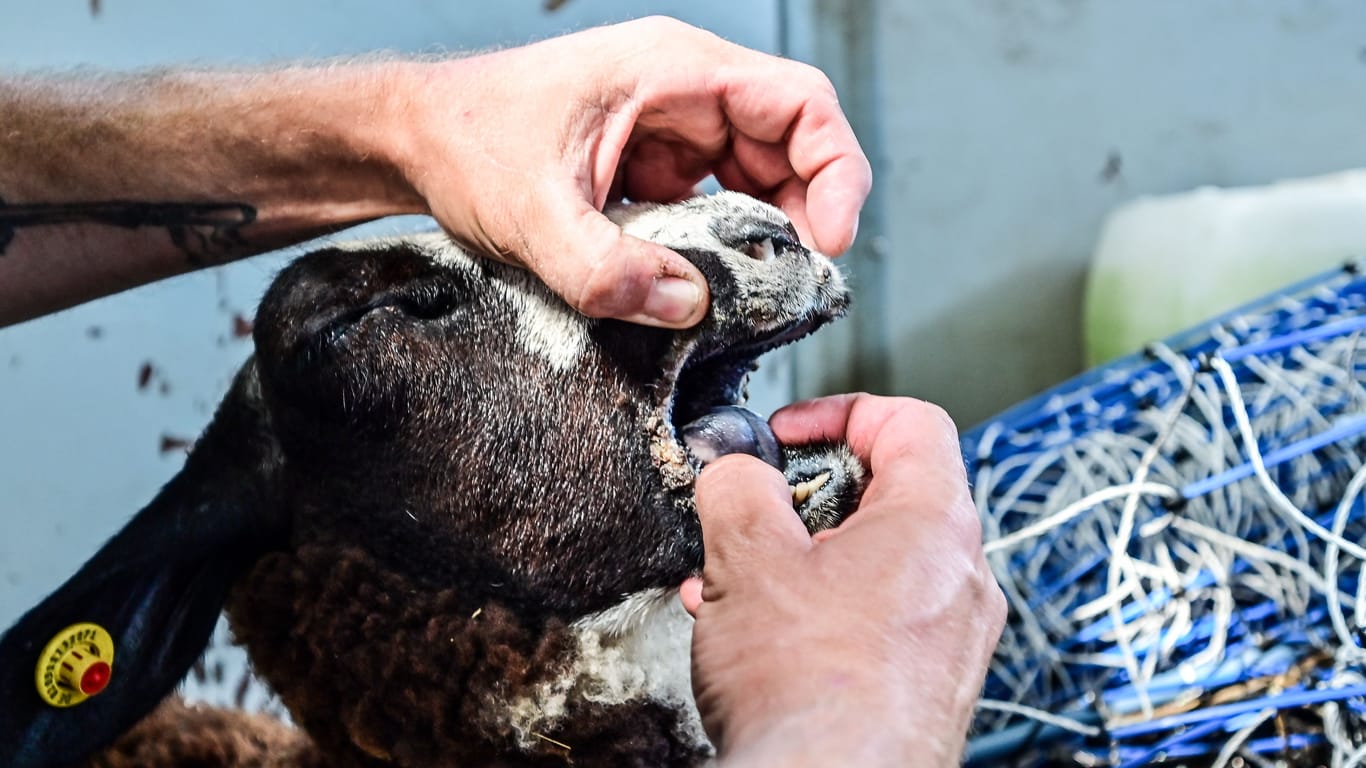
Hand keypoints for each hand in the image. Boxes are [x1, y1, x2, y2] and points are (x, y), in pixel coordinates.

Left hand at [392, 16, 870, 327]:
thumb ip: (604, 269)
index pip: (801, 103)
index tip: (831, 238)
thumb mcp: (530, 215)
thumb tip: (688, 306)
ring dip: (767, 233)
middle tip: (793, 283)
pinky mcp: (653, 162)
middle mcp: (683, 90)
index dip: (836, 169)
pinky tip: (706, 282)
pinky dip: (723, 242)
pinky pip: (715, 198)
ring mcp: (670, 125)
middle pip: (791, 144)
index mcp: (672, 70)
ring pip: (758, 175)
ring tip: (754, 290)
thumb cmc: (465, 143)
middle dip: (806, 214)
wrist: (412, 139)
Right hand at [681, 395, 1005, 766]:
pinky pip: (877, 621)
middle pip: (890, 495)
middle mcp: (961, 579)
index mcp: (935, 524)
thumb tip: (737, 469)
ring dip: (804, 560)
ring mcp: (952, 639)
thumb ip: (739, 489)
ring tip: (739, 582)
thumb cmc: (808, 691)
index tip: (787, 432)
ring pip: (875, 565)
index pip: (910, 422)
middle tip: (757, 513)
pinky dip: (821, 610)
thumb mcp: (746, 558)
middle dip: (808, 497)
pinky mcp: (929, 687)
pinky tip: (759, 635)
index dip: (839, 412)